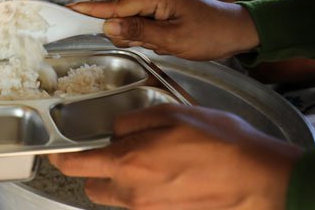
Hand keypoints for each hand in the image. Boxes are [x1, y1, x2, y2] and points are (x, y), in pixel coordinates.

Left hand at [48, 104, 301, 209]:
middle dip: (93, 170)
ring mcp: (150, 209)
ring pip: (116, 197)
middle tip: (110, 152)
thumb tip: (116, 129)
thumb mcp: (169, 113)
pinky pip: (141, 204)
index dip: (60, 157)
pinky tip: (165, 173)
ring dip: (118, 181)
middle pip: (92, 187)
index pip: (75, 165)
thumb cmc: (218, 142)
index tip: (56, 151)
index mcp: (127, 163)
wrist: (258, 177)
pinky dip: (142, 190)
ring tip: (143, 160)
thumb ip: (132, 121)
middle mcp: (133, 192)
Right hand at [70, 0, 258, 60]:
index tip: (67, 10)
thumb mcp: (173, 39)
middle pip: (119, 14)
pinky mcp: (160, 9)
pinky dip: (147, 35)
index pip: (114, 5)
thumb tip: (108, 27)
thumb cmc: (211, 34)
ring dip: (140, 37)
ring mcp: (156, 0)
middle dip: (126, 33)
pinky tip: (166, 41)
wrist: (238, 30)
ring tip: (166, 43)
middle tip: (154, 44)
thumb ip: (138, 32)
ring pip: (129, 21)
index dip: (89, 10)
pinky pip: (141, 23)